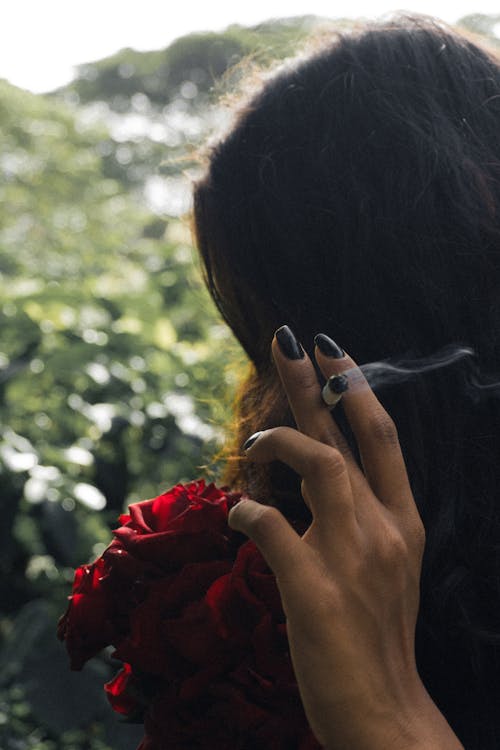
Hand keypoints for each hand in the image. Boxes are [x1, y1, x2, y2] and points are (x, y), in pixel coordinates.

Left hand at [228, 328, 463, 749]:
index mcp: (404, 521)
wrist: (386, 713)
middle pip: (349, 434)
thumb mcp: (387, 567)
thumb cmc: (378, 637)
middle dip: (317, 381)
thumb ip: (360, 519)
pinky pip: (272, 527)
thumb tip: (308, 483)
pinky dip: (248, 512)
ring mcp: (352, 556)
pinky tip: (237, 515)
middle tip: (288, 339)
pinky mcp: (316, 588)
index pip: (383, 437)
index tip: (329, 350)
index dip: (356, 387)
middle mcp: (384, 528)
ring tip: (257, 436)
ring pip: (320, 465)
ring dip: (282, 440)